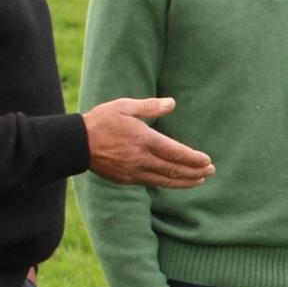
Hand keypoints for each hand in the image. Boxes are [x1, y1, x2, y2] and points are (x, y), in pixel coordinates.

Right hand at [85, 98, 213, 187]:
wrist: (76, 143)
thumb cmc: (102, 121)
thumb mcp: (125, 107)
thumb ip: (150, 106)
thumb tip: (172, 103)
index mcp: (143, 139)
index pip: (175, 152)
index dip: (193, 158)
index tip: (207, 160)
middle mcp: (140, 158)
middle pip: (174, 169)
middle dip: (195, 171)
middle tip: (211, 171)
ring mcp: (133, 171)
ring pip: (165, 180)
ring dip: (185, 181)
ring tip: (200, 180)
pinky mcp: (127, 179)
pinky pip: (153, 183)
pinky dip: (168, 184)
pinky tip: (178, 182)